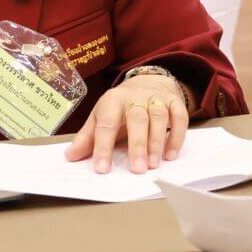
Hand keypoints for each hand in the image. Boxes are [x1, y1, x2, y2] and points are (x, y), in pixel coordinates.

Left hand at [64, 74, 189, 174]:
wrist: (147, 82)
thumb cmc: (120, 107)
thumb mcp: (100, 117)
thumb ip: (87, 137)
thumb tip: (71, 156)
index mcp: (112, 100)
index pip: (106, 123)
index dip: (103, 146)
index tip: (102, 168)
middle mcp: (135, 96)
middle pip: (137, 118)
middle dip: (137, 145)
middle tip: (137, 169)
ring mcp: (156, 98)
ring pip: (159, 117)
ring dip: (157, 141)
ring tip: (153, 164)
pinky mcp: (174, 101)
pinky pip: (180, 116)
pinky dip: (177, 136)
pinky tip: (171, 155)